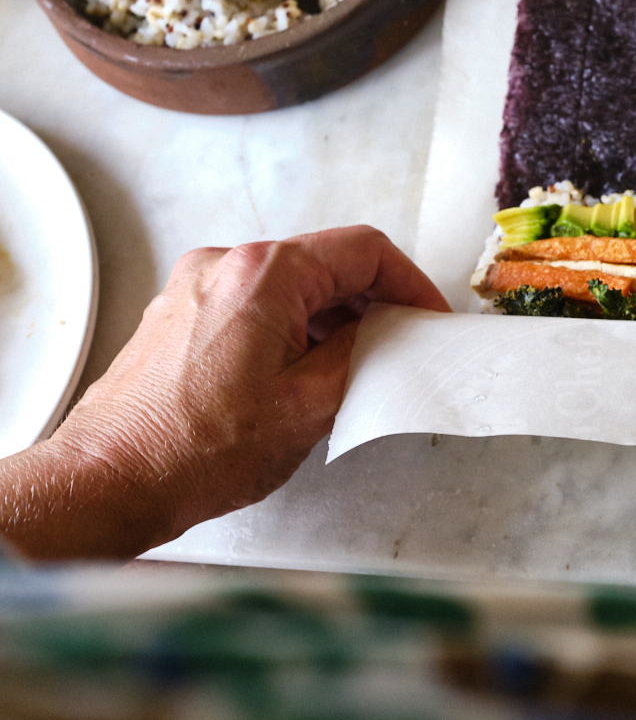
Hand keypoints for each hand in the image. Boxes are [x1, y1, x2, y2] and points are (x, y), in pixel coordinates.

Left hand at [0, 226, 448, 559]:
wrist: (106, 484)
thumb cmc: (195, 451)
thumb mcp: (311, 404)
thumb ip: (361, 354)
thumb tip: (386, 333)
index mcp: (264, 274)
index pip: (364, 251)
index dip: (410, 284)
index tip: (428, 320)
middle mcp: (224, 263)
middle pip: (325, 263)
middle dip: (371, 303)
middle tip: (400, 348)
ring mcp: (194, 286)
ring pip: (289, 284)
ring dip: (329, 318)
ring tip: (351, 371)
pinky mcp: (176, 313)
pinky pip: (251, 302)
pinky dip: (288, 327)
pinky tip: (299, 376)